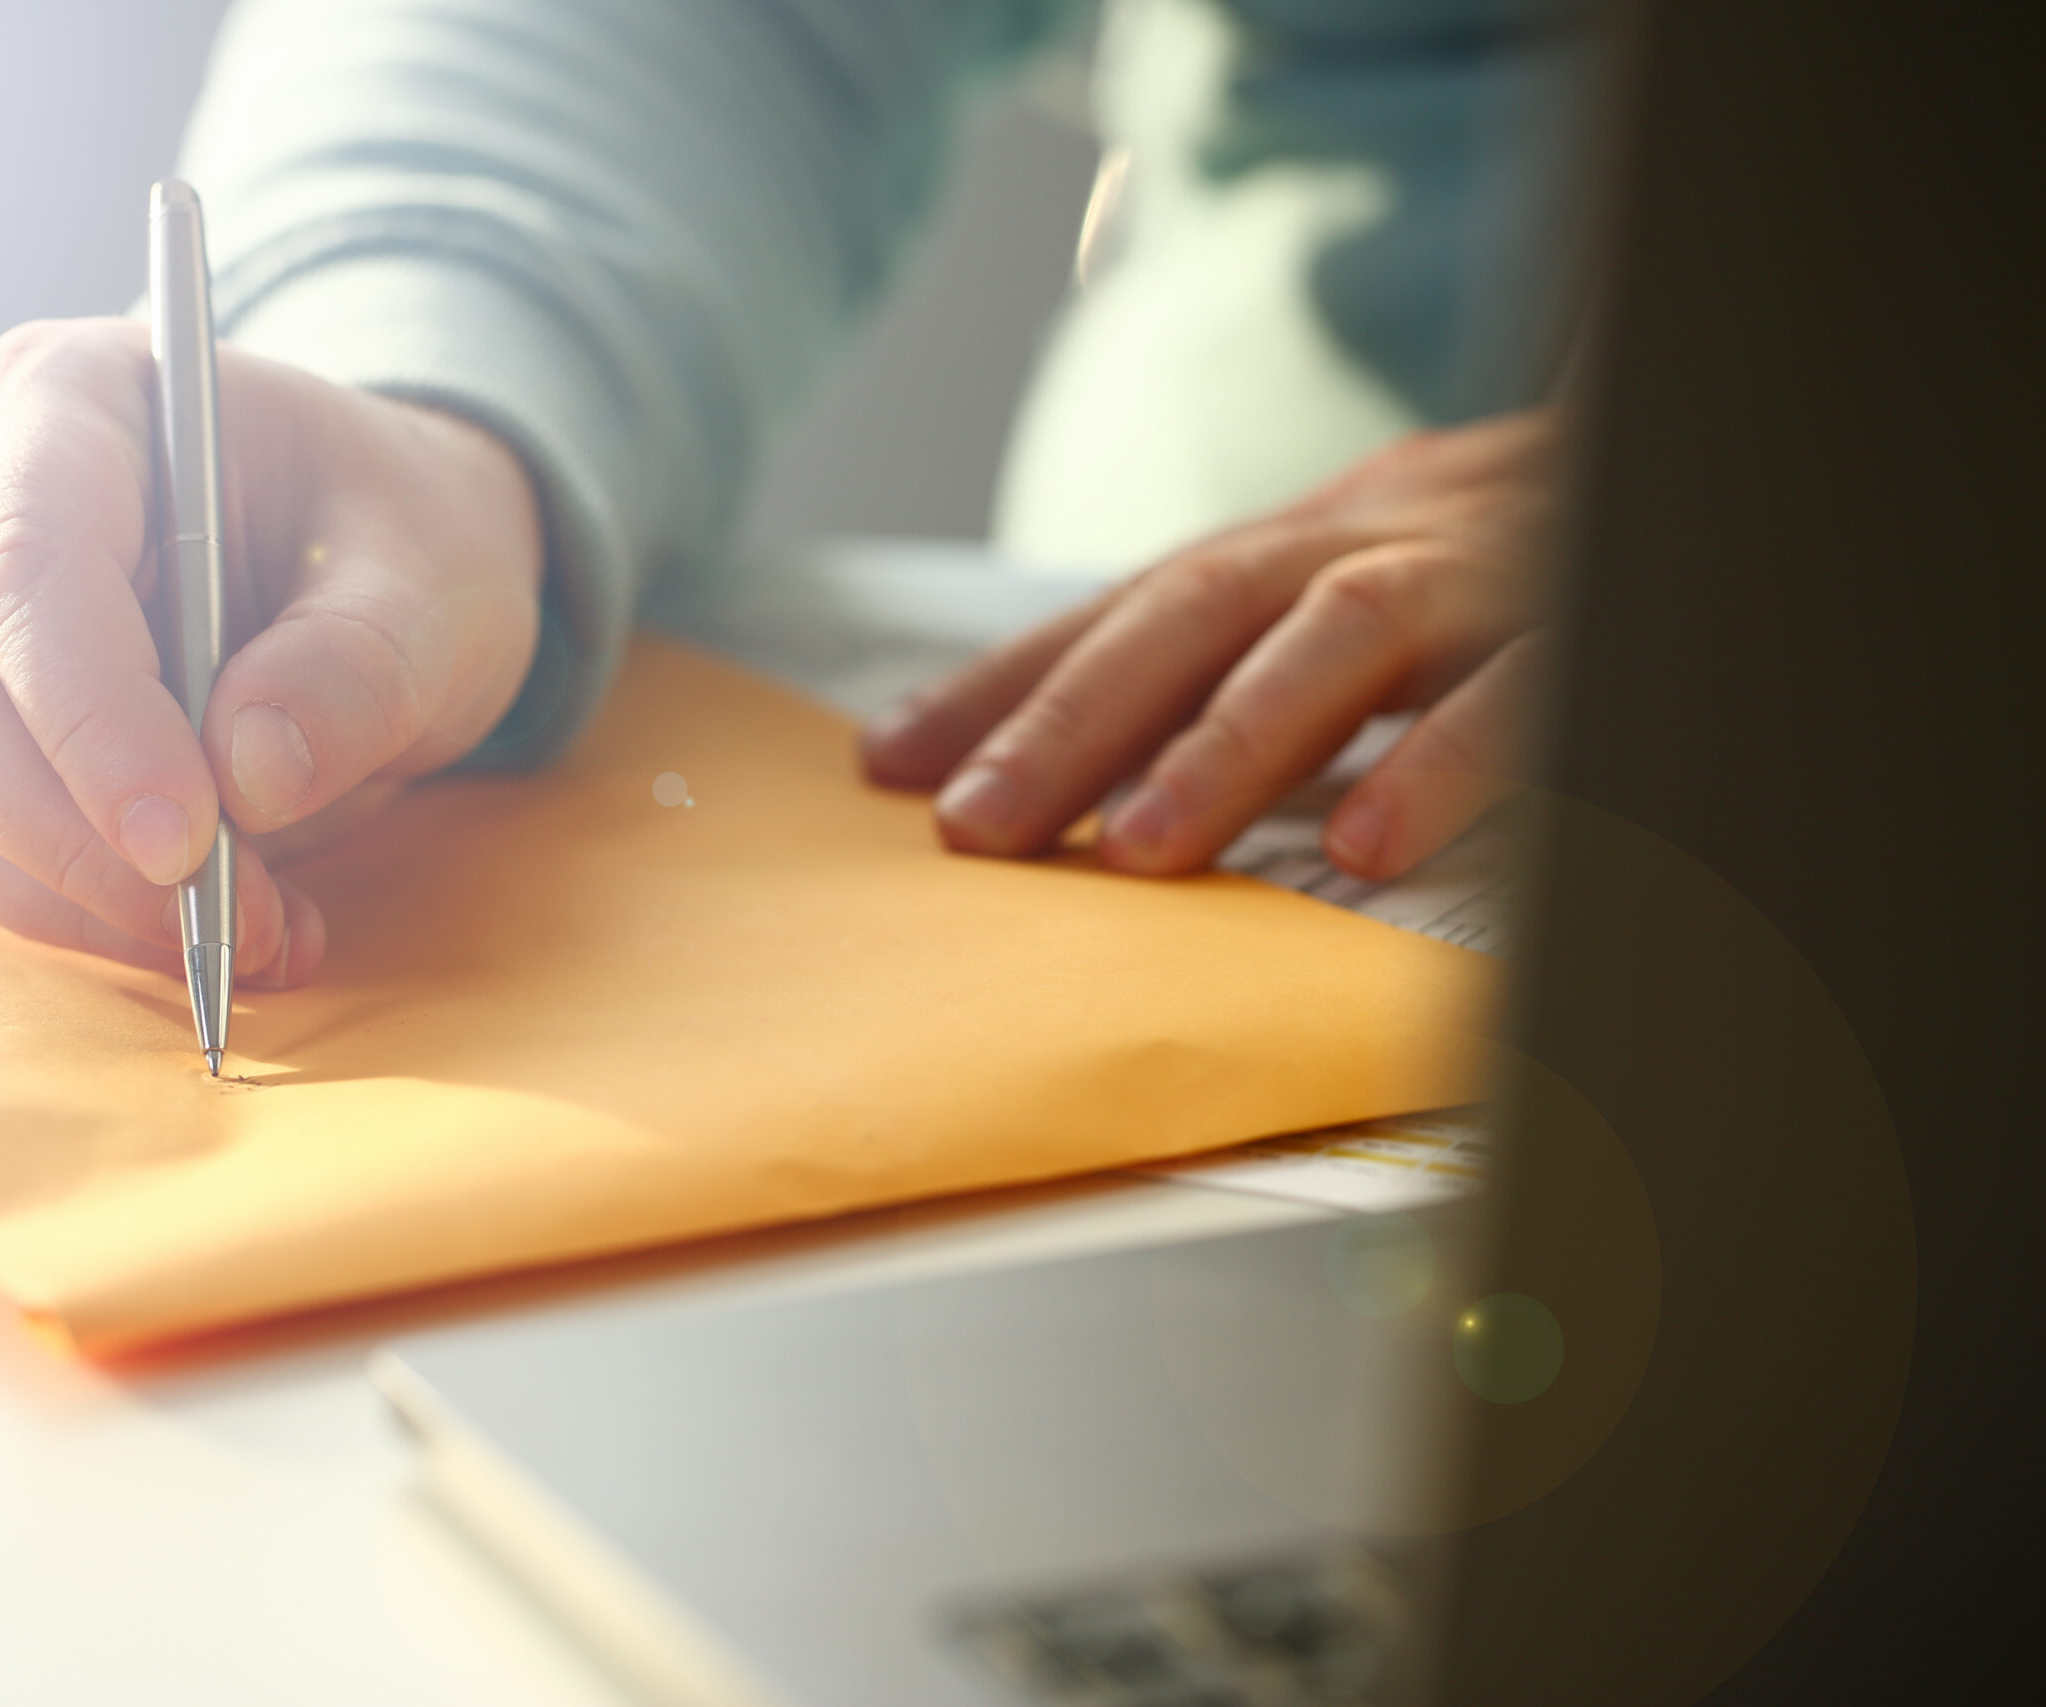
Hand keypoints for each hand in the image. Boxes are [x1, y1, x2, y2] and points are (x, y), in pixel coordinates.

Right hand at [0, 318, 541, 984]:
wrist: (381, 551)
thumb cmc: (392, 530)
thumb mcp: (428, 576)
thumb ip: (355, 664)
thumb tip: (249, 773)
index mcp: (67, 398)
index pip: (26, 566)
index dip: (89, 718)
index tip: (185, 842)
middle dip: (82, 838)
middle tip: (232, 921)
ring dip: (81, 896)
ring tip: (254, 937)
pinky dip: (80, 913)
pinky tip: (213, 933)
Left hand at [860, 410, 1560, 880]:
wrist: (1684, 460)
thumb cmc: (1489, 571)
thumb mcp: (1346, 597)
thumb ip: (1220, 671)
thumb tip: (1054, 781)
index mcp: (1295, 544)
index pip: (1120, 612)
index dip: (999, 683)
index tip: (887, 769)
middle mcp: (1365, 539)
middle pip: (1193, 612)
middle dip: (1071, 721)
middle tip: (975, 831)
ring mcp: (1476, 568)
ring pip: (1338, 637)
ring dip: (1230, 744)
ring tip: (1140, 850)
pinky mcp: (1588, 616)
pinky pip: (1521, 691)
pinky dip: (1440, 766)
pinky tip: (1368, 851)